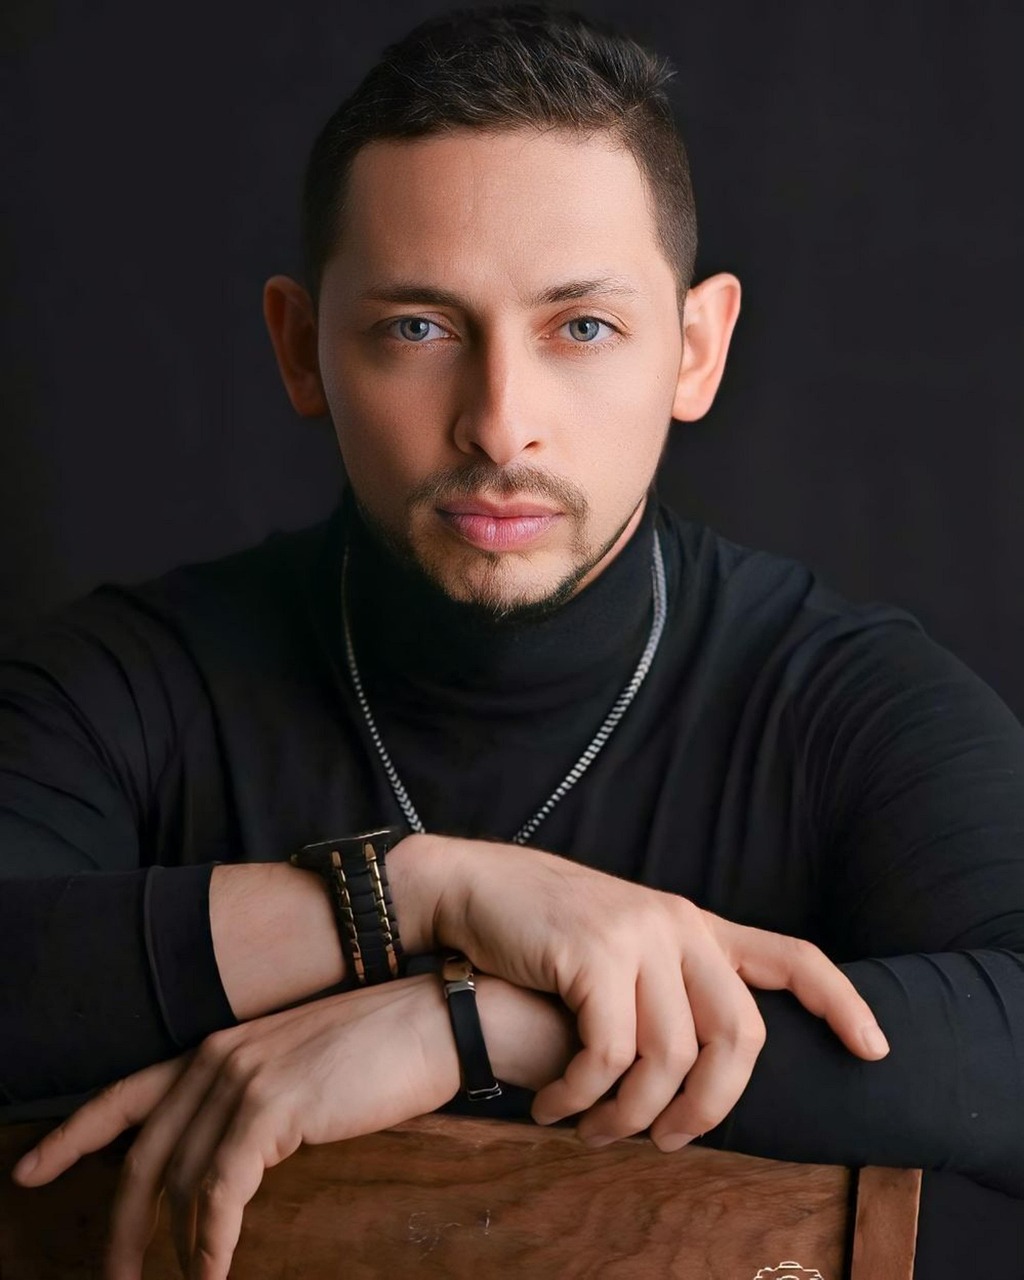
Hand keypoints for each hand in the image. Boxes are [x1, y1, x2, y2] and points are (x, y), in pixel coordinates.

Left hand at [11, 976, 460, 1279]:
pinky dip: (211, 1241)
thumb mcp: (298, 1066)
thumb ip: (251, 1100)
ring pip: (183, 1181)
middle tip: (113, 1277)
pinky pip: (222, 1190)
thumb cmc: (378, 1047)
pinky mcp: (272, 1106)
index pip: (128, 1095)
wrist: (432, 1019)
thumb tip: (224, 1165)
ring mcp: (243, 1079)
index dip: (74, 1136)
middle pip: (145, 1154)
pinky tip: (214, 1273)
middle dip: (122, 1224)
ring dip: (178, 1247)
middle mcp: (218, 1058)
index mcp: (218, 1047)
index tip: (31, 1171)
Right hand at [427, 836, 889, 1148]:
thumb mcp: (622, 946)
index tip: (874, 1051)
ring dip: (632, 1117)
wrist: (473, 889)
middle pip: (740, 1036)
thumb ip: (667, 987)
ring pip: (670, 1059)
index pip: (792, 957)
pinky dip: (583, 1100)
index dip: (841, 1004)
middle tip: (667, 1142)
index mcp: (694, 924)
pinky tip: (555, 1108)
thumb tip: (701, 1075)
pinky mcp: (592, 952)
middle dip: (711, 1109)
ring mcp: (637, 934)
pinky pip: (609, 1056)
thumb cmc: (543, 934)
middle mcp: (677, 923)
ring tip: (595, 1131)